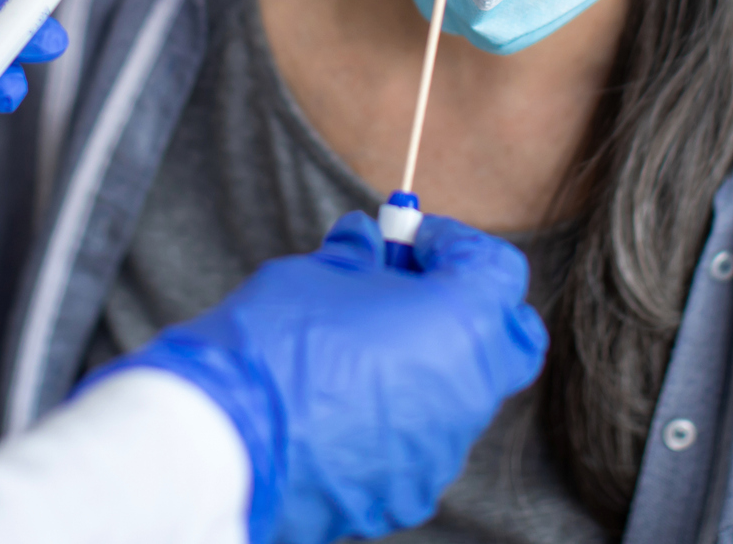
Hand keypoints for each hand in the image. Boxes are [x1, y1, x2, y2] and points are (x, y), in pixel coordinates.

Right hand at [90, 212, 547, 543]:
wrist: (223, 441)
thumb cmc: (275, 343)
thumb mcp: (318, 272)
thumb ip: (360, 256)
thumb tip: (369, 242)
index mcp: (461, 325)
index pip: (497, 269)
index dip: (455, 244)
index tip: (409, 240)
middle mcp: (469, 393)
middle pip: (509, 338)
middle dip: (472, 307)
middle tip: (413, 288)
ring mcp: (441, 451)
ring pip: (463, 394)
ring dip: (431, 362)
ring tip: (360, 348)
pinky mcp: (407, 493)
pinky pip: (421, 442)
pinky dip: (398, 415)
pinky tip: (339, 403)